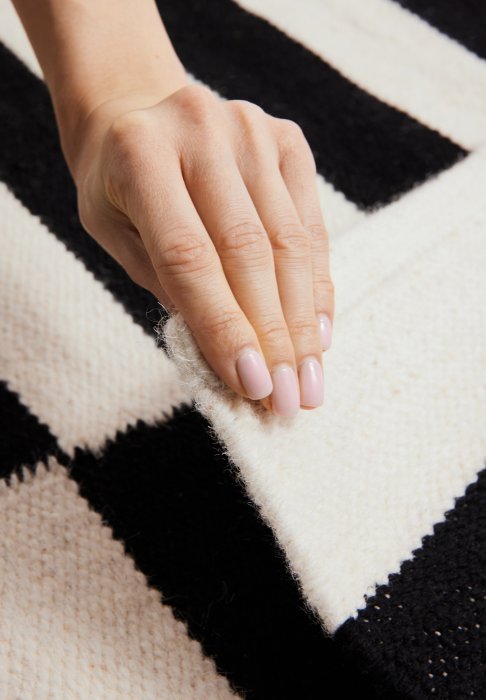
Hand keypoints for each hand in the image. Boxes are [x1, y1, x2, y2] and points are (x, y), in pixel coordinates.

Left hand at [75, 84, 333, 416]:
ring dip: (303, 321)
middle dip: (273, 336)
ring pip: (290, 242)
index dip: (224, 325)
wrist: (142, 112)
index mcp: (140, 153)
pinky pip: (311, 225)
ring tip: (310, 381)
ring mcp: (253, 129)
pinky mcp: (288, 140)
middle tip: (288, 399)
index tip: (252, 385)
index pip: (189, 257)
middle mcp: (203, 130)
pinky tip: (320, 332)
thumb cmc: (119, 185)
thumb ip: (166, 284)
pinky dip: (316, 284)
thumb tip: (233, 353)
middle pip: (249, 251)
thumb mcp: (114, 233)